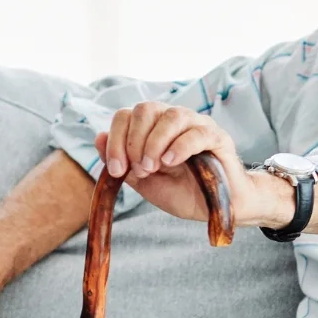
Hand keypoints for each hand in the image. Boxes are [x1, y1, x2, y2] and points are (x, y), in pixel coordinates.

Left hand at [95, 101, 250, 222]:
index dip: (116, 140)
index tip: (117, 170)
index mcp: (153, 127)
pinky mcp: (218, 137)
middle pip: (145, 109)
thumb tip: (99, 138)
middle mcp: (173, 119)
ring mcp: (197, 124)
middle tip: (139, 170)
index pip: (126, 115)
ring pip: (171, 116)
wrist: (216, 208)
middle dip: (134, 141)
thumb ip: (122, 162)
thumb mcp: (144, 182)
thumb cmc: (181, 192)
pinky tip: (170, 162)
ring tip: (154, 167)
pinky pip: (197, 132)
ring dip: (155, 143)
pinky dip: (179, 146)